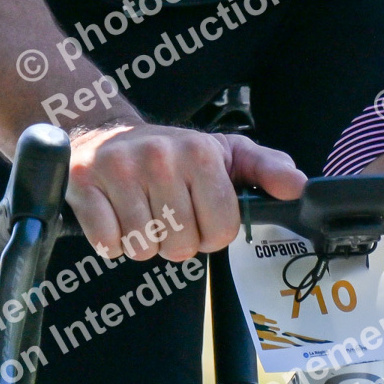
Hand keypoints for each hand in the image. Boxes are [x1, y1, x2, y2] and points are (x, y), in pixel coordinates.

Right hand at [67, 123, 304, 260]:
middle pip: (182, 246)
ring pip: (144, 249)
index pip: (221, 230)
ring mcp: (120, 169)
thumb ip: (265, 168)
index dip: (212, 233)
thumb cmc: (173, 153)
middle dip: (176, 240)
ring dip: (143, 240)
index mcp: (199, 151)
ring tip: (140, 209)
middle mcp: (160, 156)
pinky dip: (111, 240)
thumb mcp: (225, 153)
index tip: (200, 214)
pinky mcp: (85, 183)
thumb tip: (299, 186)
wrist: (106, 134)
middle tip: (166, 212)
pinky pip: (108, 245)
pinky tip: (114, 212)